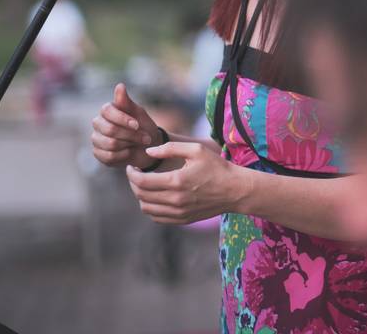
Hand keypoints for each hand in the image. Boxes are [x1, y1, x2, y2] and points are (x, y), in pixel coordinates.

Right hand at [90, 83, 161, 169]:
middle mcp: (98, 124)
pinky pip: (109, 156)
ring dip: (130, 144)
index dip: (123, 119)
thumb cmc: (143, 126)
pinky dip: (124, 155)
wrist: (149, 146)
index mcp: (106, 111)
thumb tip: (120, 85)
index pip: (107, 111)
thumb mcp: (138, 113)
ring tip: (138, 143)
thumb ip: (127, 102)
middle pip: (109, 130)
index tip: (137, 125)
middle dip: (131, 135)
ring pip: (110, 144)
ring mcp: (96, 139)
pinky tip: (129, 151)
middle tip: (145, 138)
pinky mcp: (98, 154)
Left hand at [126, 141, 250, 223]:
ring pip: (146, 209)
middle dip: (133, 183)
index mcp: (176, 181)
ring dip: (140, 197)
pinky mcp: (183, 220)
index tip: (132, 167)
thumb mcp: (196, 150)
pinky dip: (151, 208)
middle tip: (136, 174)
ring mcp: (179, 212)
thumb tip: (149, 152)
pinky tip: (155, 197)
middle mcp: (175, 200)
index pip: (141, 181)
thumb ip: (170, 148)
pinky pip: (157, 218)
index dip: (131, 174)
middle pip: (141, 195)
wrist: (235, 190)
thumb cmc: (217, 166)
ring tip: (145, 186)